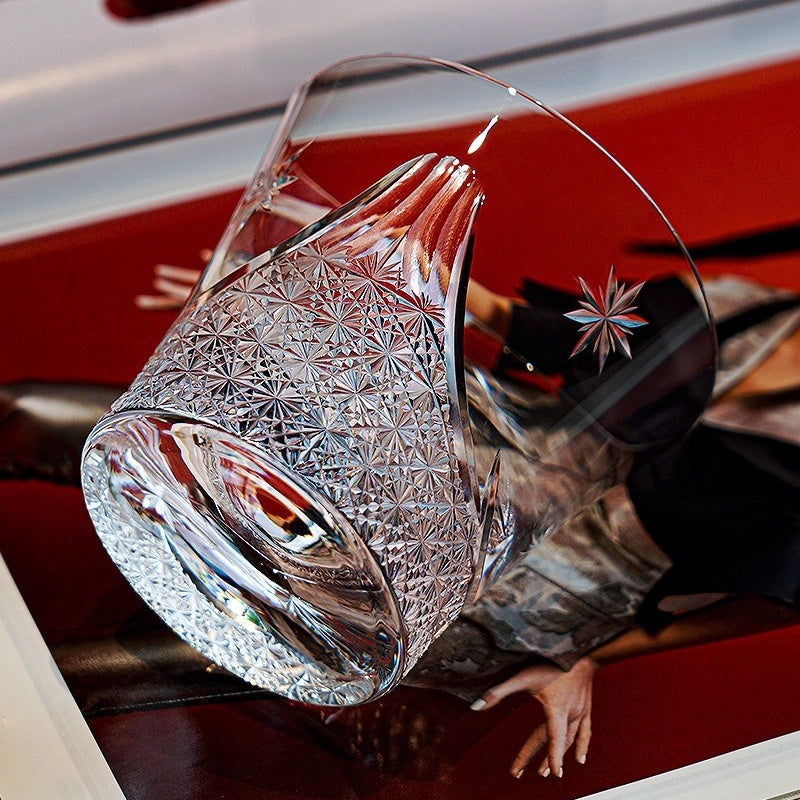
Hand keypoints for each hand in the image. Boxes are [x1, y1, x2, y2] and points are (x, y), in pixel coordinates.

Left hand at [472, 656, 597, 778]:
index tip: (555, 775)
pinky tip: (580, 758)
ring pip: (572, 740)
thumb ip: (499, 692)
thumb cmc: (551, 660)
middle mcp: (571, 714)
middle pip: (558, 743)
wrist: (581, 647)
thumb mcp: (522, 676)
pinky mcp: (586, 706)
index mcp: (557, 710)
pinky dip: (582, 746)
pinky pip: (586, 732)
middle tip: (536, 775)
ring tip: (551, 771)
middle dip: (547, 760)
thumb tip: (476, 707)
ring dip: (561, 755)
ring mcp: (581, 711)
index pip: (552, 740)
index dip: (552, 758)